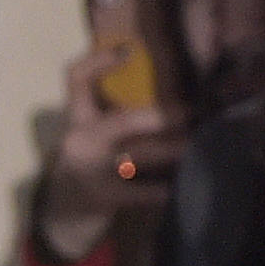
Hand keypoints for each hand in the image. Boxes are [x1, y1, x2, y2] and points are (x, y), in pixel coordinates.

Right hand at [34, 36, 183, 265]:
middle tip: (194, 114)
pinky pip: (139, 192)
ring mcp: (90, 169)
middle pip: (124, 121)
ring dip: (174, 149)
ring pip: (140, 154)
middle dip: (163, 117)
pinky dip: (161, 191)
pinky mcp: (101, 196)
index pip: (76, 79)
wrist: (63, 215)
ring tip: (201, 146)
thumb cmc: (88, 164)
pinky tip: (180, 188)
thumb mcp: (91, 134)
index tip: (129, 51)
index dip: (98, 61)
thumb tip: (171, 88)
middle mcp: (80, 139)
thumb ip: (113, 113)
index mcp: (76, 118)